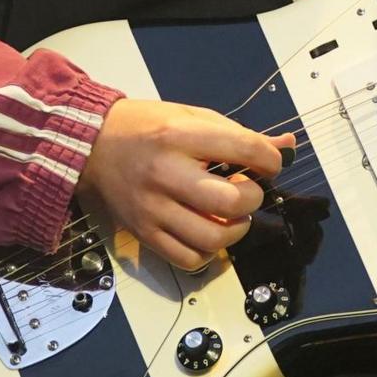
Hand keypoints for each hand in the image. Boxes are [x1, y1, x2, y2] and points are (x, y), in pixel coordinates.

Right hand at [76, 98, 292, 272]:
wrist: (90, 146)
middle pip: (231, 202)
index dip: (270, 160)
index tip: (268, 164)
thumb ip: (238, 134)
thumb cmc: (146, 127)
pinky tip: (208, 233)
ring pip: (213, 238)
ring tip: (232, 215)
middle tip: (247, 191)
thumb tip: (286, 146)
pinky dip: (208, 253)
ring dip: (236, 230)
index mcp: (180, 135)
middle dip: (253, 199)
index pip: (244, 150)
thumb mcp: (191, 116)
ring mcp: (153, 208)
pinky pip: (188, 259)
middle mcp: (166, 173)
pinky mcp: (143, 233)